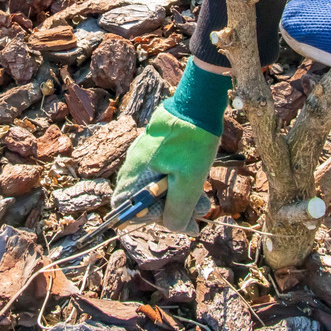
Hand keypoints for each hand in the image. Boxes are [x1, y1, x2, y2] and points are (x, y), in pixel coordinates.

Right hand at [112, 105, 218, 235]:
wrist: (199, 102)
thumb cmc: (193, 141)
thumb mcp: (189, 182)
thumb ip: (178, 209)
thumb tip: (173, 228)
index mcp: (136, 172)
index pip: (125, 207)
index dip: (147, 219)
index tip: (171, 220)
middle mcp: (136, 164)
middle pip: (146, 200)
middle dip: (173, 211)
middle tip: (199, 215)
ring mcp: (147, 154)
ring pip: (159, 187)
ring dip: (182, 199)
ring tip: (205, 203)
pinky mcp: (160, 148)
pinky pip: (166, 173)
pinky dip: (182, 183)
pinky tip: (199, 183)